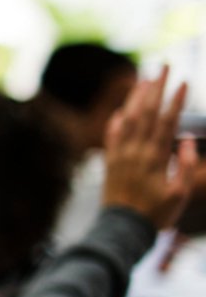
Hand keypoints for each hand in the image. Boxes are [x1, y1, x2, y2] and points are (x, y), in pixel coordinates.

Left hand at [100, 67, 195, 227]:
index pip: (167, 122)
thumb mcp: (180, 194)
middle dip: (156, 88)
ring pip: (128, 119)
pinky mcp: (109, 162)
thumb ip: (186, 167)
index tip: (184, 82)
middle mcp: (136, 152)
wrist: (122, 229)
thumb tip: (187, 141)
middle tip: (164, 67)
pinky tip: (121, 110)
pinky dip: (116, 121)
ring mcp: (120, 155)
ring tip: (144, 78)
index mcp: (155, 158)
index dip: (176, 101)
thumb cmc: (157, 214)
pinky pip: (111, 136)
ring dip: (136, 97)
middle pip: (147, 113)